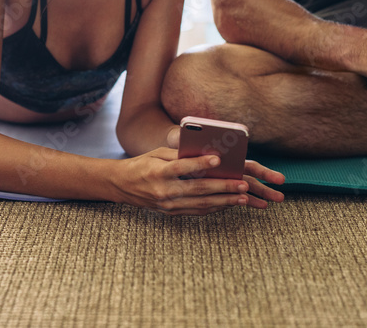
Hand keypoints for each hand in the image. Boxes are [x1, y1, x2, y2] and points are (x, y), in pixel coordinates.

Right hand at [111, 148, 284, 215]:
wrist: (122, 186)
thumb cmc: (142, 164)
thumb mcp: (156, 154)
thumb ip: (179, 154)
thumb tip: (205, 153)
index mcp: (158, 172)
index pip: (182, 167)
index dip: (201, 164)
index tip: (218, 160)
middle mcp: (164, 190)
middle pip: (197, 189)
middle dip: (223, 187)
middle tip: (242, 184)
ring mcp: (168, 205)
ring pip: (201, 204)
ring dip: (224, 201)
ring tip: (243, 198)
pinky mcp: (171, 213)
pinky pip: (197, 211)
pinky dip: (214, 207)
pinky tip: (228, 203)